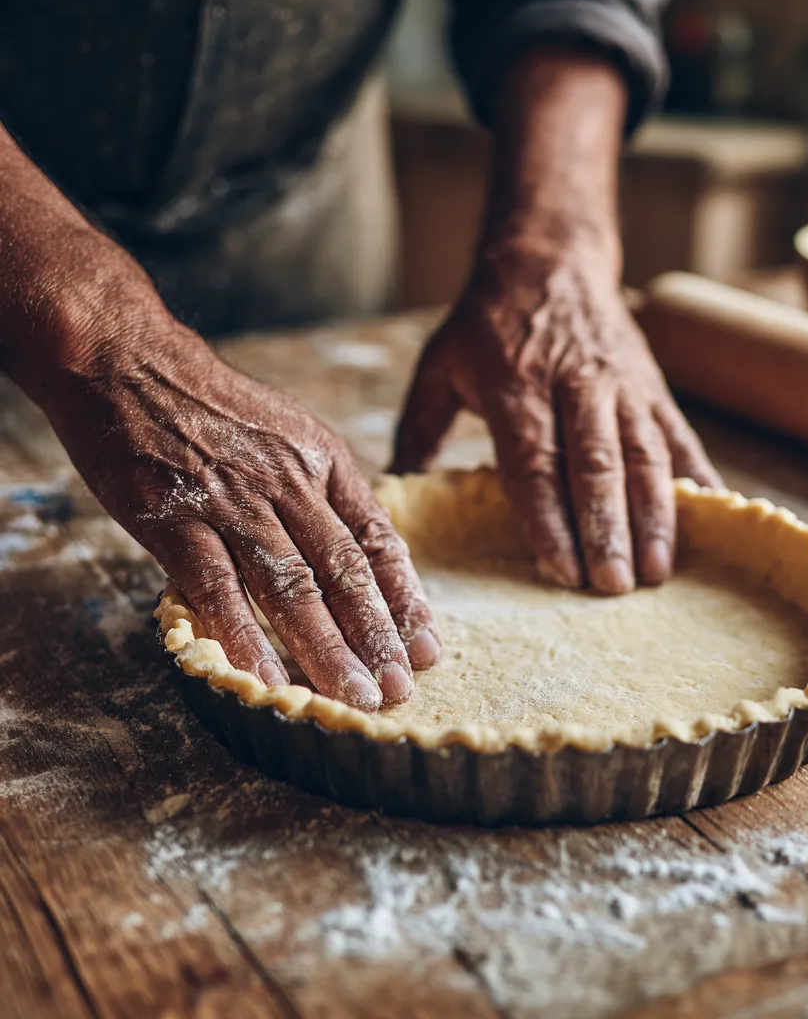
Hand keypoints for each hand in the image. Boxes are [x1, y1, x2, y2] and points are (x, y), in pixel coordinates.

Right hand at [47, 317, 440, 710]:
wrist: (128, 363)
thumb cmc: (211, 406)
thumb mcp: (289, 433)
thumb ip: (321, 490)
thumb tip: (357, 551)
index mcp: (325, 462)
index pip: (378, 540)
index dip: (405, 598)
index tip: (425, 644)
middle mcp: (291, 483)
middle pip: (346, 573)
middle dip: (378, 637)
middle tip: (400, 689)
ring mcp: (235, 502)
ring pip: (293, 588)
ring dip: (326, 650)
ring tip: (353, 698)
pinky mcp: (177, 520)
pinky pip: (220, 590)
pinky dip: (246, 638)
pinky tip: (268, 679)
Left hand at [393, 232, 719, 593]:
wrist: (551, 260)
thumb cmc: (489, 323)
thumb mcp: (441, 363)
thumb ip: (419, 426)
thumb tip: (399, 488)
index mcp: (516, 386)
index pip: (536, 461)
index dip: (549, 517)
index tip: (561, 568)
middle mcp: (575, 386)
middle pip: (596, 464)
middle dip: (608, 527)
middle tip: (613, 586)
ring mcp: (621, 387)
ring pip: (644, 455)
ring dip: (654, 515)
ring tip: (657, 570)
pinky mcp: (652, 388)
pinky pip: (679, 437)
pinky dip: (696, 478)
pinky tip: (708, 518)